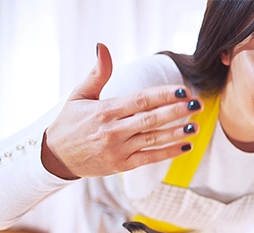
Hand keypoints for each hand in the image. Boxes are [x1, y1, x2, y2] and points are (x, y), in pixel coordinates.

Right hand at [41, 43, 200, 179]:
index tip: (183, 90)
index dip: (163, 95)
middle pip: (151, 119)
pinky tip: (186, 146)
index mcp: (105, 110)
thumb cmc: (70, 123)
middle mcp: (113, 130)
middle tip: (197, 104)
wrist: (56, 157)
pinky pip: (150, 157)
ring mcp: (118, 149)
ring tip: (196, 126)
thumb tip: (103, 47)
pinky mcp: (122, 165)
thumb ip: (97, 73)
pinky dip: (169, 152)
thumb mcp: (79, 95)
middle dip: (176, 111)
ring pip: (153, 139)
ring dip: (176, 133)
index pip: (140, 100)